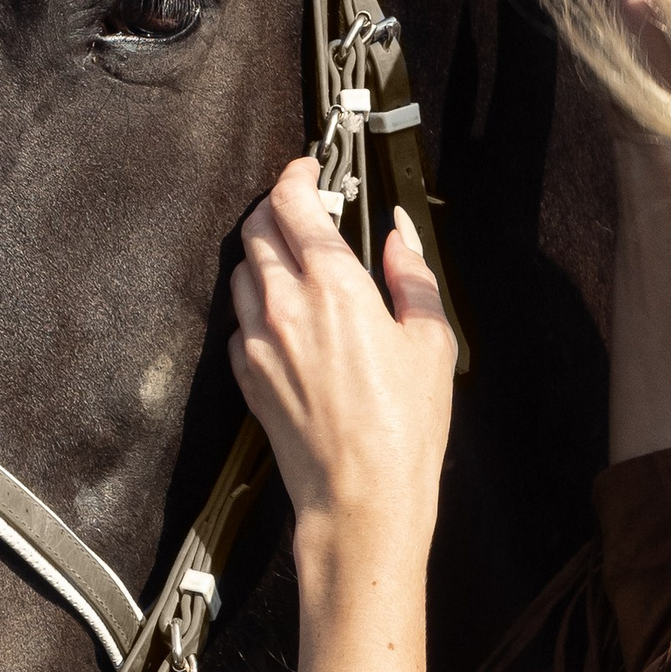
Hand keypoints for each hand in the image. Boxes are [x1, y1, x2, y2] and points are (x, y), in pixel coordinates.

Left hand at [229, 158, 455, 671]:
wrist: (359, 501)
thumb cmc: (405, 428)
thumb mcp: (432, 342)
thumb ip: (411, 276)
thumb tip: (398, 234)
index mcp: (334, 287)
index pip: (293, 204)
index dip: (297, 176)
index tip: (311, 170)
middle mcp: (284, 306)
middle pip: (255, 230)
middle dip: (277, 209)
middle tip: (305, 210)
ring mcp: (256, 343)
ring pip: (240, 272)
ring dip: (262, 254)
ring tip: (293, 262)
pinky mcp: (245, 378)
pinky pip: (238, 322)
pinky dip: (255, 306)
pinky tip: (284, 320)